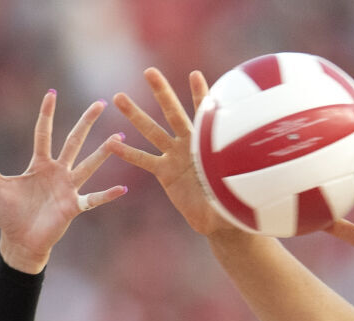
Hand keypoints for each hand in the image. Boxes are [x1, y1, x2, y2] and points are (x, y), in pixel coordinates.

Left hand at [0, 91, 127, 273]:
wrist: (19, 242)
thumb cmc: (8, 214)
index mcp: (39, 164)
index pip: (44, 133)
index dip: (47, 113)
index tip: (52, 92)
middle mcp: (57, 172)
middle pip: (73, 141)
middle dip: (86, 123)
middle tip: (100, 103)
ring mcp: (68, 188)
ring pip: (88, 165)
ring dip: (103, 153)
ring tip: (118, 137)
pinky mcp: (73, 207)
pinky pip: (93, 199)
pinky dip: (107, 195)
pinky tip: (123, 189)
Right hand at [109, 68, 233, 237]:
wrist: (217, 216)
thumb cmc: (233, 201)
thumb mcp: (235, 190)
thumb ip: (234, 184)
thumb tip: (241, 183)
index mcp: (208, 143)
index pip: (205, 114)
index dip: (200, 95)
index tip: (195, 75)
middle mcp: (189, 144)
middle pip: (173, 113)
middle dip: (161, 92)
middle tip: (149, 71)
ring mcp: (175, 156)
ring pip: (152, 132)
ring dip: (135, 115)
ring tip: (118, 98)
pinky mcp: (164, 172)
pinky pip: (145, 160)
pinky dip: (129, 154)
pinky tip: (112, 144)